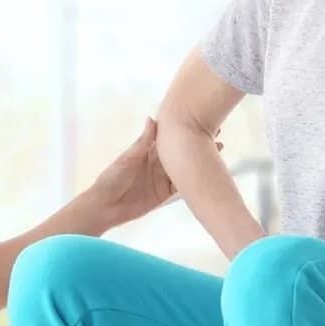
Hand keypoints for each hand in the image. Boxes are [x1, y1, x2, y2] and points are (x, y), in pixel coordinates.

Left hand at [90, 117, 223, 227]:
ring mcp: (161, 179)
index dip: (183, 130)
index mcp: (147, 151)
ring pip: (185, 168)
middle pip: (181, 152)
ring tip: (219, 151)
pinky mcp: (163, 194)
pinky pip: (181, 187)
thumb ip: (142, 142)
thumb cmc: (111, 179)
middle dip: (197, 144)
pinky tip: (207, 175)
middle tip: (217, 133)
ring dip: (200, 161)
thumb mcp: (127, 159)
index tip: (198, 119)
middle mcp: (157, 163)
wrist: (105, 207)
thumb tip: (152, 119)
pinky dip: (193, 181)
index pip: (169, 138)